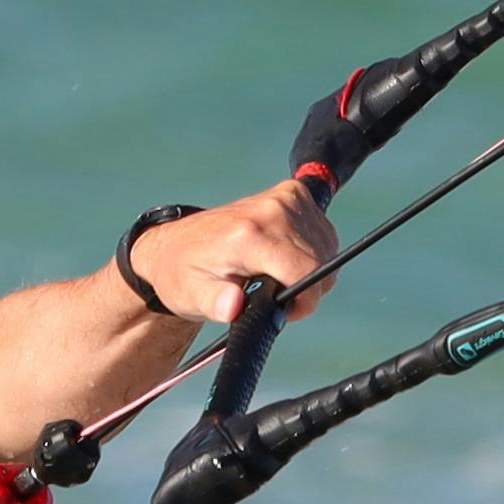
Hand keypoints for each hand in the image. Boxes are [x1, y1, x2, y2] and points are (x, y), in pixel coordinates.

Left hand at [142, 174, 338, 324]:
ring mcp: (285, 197)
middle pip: (321, 263)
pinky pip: (324, 232)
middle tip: (271, 294)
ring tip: (274, 275)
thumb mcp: (192, 296)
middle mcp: (271, 210)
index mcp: (249, 235)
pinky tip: (282, 256)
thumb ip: (215, 302)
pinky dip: (311, 250)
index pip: (305, 271)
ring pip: (327, 249)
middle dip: (305, 289)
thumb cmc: (184, 275)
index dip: (304, 301)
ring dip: (309, 270)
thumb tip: (233, 306)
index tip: (285, 311)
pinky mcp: (293, 192)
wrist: (175, 246)